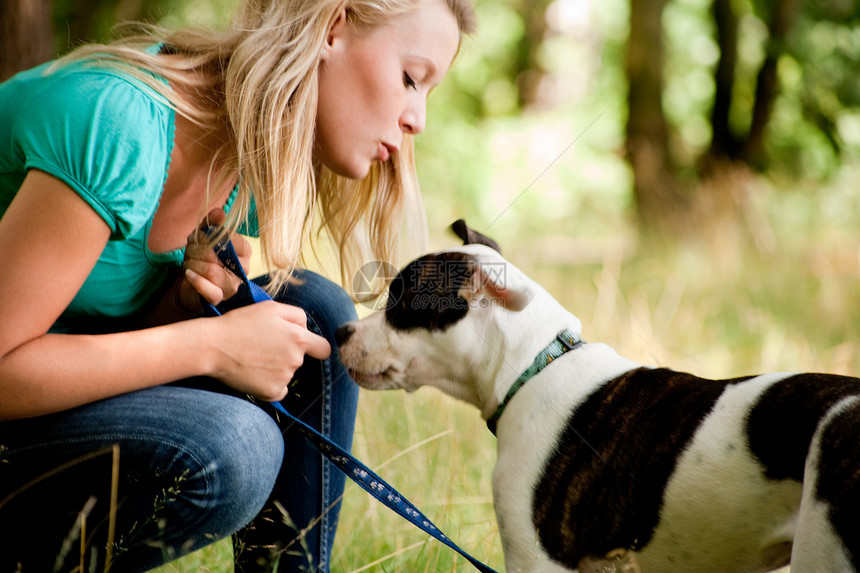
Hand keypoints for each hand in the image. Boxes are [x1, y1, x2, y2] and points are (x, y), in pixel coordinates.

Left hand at [178, 209, 252, 311]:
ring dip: (193, 264)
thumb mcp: (204, 237)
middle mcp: (243, 269)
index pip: (231, 239)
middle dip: (196, 250)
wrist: (189, 283)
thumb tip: (220, 211)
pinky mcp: (220, 298)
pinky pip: (209, 289)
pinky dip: (196, 280)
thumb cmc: (201, 257)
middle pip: (217, 254)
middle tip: (189, 250)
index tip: (198, 236)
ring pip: (212, 271)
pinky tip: (188, 274)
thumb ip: (212, 223)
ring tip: (189, 263)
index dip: (209, 236)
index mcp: (244, 251)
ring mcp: (233, 285)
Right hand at [207, 301, 331, 400]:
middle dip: (287, 353)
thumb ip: (297, 315)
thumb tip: (307, 328)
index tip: (306, 346)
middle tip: (263, 345)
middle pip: (300, 359)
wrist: (213, 346)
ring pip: (288, 373)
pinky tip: (254, 373)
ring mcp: (284, 378)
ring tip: (254, 357)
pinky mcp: (271, 392)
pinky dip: (270, 384)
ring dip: (277, 368)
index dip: (316, 347)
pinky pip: (279, 390)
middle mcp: (296, 360)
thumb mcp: (271, 308)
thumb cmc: (241, 323)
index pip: (324, 349)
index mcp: (299, 339)